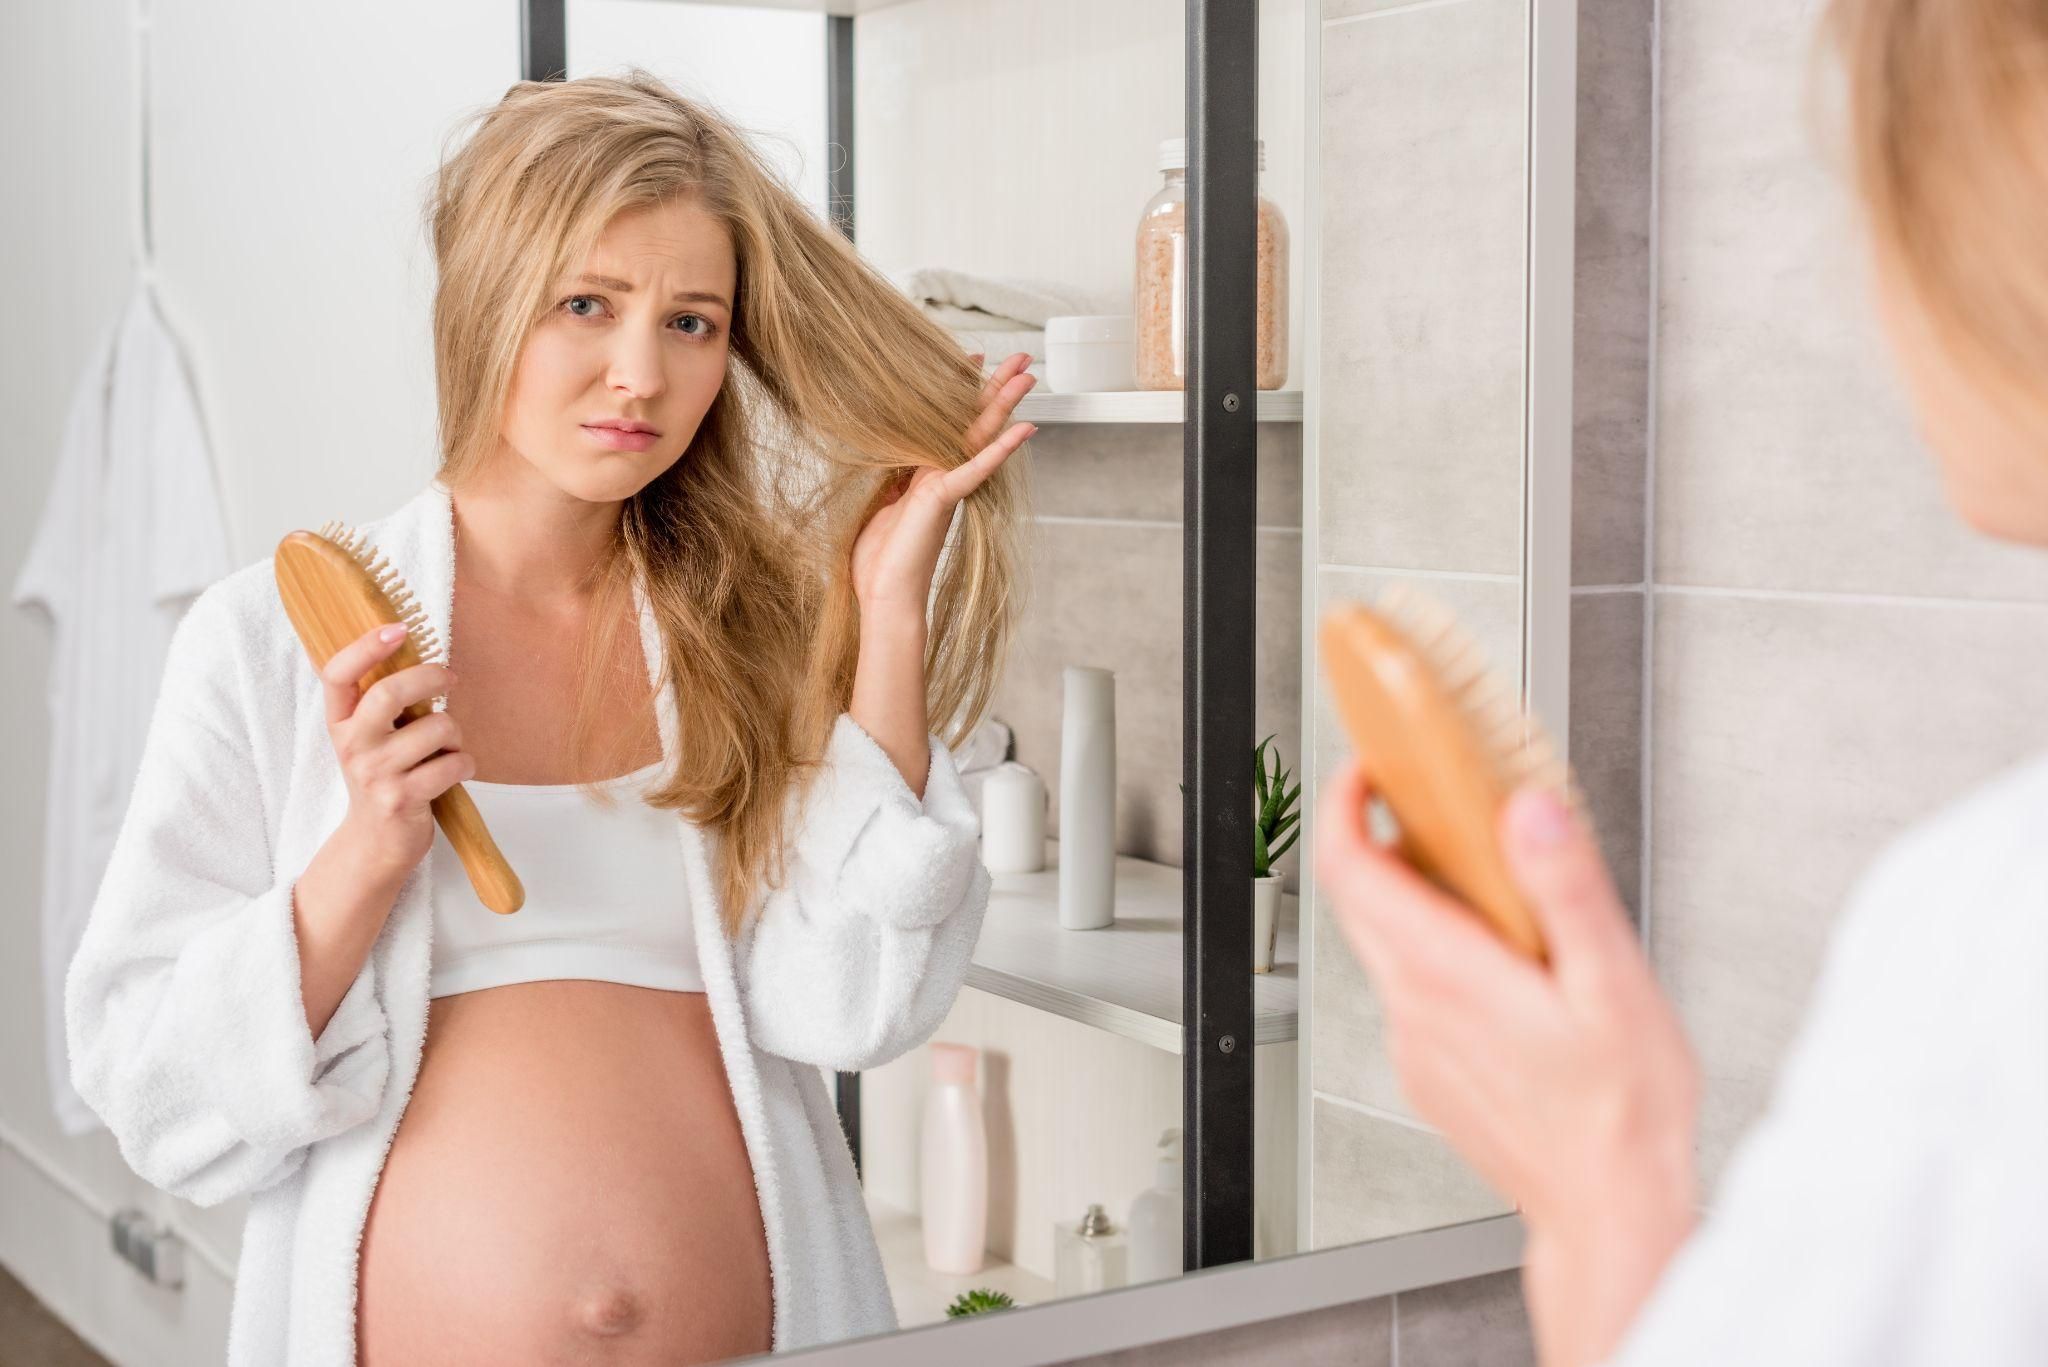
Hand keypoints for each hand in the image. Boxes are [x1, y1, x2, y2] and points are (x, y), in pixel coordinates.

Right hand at [321, 624, 474, 876]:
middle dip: (430, 677)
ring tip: (447, 748)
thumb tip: (409, 644)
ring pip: (436, 728)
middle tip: (450, 678)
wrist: (376, 841)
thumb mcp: (370, 736)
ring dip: (455, 734)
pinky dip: (465, 764)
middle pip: (390, 693)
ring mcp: (375, 773)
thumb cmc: (385, 776)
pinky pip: (453, 763)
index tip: (399, 628)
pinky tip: (454, 772)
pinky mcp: (402, 798)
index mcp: (340, 722)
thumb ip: (382, 700)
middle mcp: (352, 744)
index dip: (365, 647)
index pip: (337, 674)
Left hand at [848, 350, 1035, 621]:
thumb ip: (892, 473)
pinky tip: (1026, 427)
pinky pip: (977, 468)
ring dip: (1005, 403)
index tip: (973, 357)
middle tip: (1022, 357)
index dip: (960, 388)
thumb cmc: (878, 559)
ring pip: (982, 435)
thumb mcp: (879, 501)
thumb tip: (888, 452)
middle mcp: (942, 474)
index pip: (947, 421)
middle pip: (975, 421)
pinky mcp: (944, 498)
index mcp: (926, 472)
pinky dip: (1000, 449)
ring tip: (1028, 372)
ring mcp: (947, 484)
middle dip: (997, 387)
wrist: (884, 595)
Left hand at [1312, 758, 1699, 1366]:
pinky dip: (1434, 953)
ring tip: (1481, 876)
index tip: (1366, 771)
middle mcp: (1415, 1007)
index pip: (1349, 868)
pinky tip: (1499, 960)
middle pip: (1356, 899)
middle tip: (1425, 802)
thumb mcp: (1611, 984)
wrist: (1610, 1212)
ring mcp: (1416, 1042)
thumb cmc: (1620, 1114)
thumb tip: (1528, 812)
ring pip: (1383, 944)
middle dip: (1377, 837)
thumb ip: (1564, 888)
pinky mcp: (1430, 1071)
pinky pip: (1410, 991)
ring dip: (1410, 897)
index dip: (1344, 806)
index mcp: (1447, 973)